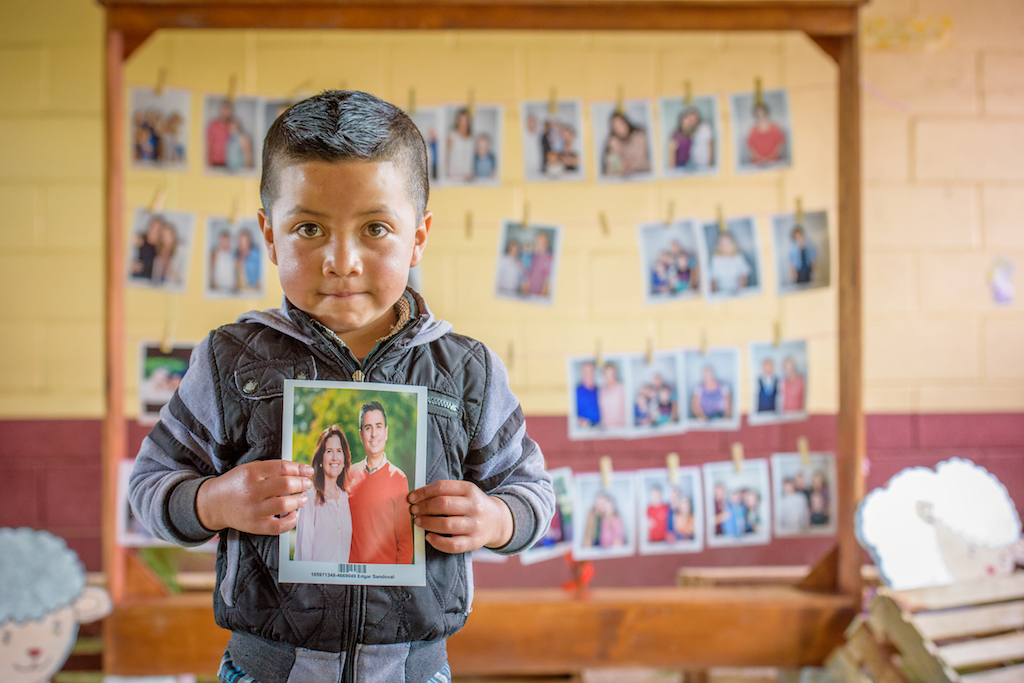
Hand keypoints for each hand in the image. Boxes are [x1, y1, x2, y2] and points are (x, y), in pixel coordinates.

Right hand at [196, 460, 313, 535]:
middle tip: (306, 484)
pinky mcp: (254, 526)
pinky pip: (279, 526)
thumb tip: (301, 471)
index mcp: (251, 472)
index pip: (282, 467)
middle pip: (286, 485)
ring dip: (299, 501)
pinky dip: (291, 521)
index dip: (299, 468)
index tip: (308, 471)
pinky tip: (294, 514)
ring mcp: (253, 510)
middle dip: (302, 484)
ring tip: (302, 498)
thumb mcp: (250, 469)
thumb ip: (273, 469)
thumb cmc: (238, 484)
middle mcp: (251, 490)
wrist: (214, 503)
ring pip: (285, 505)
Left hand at [408, 480, 512, 553]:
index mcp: (470, 489)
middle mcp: (474, 506)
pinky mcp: (474, 542)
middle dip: (423, 507)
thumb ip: (446, 492)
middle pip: (443, 505)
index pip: (442, 487)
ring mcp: (475, 525)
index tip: (411, 498)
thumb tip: (417, 497)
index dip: (423, 492)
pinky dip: (437, 542)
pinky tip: (429, 537)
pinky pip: (452, 545)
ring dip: (427, 523)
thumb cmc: (473, 505)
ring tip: (418, 521)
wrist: (497, 521)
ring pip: (446, 525)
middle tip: (413, 510)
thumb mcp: (465, 492)